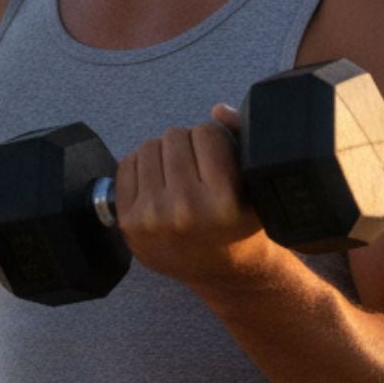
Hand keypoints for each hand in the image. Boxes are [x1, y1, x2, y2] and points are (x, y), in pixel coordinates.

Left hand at [112, 104, 272, 291]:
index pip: (206, 133)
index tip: (217, 157)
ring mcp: (153, 217)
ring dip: (164, 154)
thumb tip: (216, 110)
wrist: (223, 272)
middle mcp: (185, 209)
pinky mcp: (129, 221)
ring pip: (149, 147)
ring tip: (178, 175)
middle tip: (197, 167)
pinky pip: (127, 165)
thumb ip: (244, 140)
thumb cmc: (241, 223)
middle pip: (175, 136)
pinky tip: (159, 184)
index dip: (213, 140)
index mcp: (222, 200)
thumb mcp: (257, 187)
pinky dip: (142, 167)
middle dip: (188, 145)